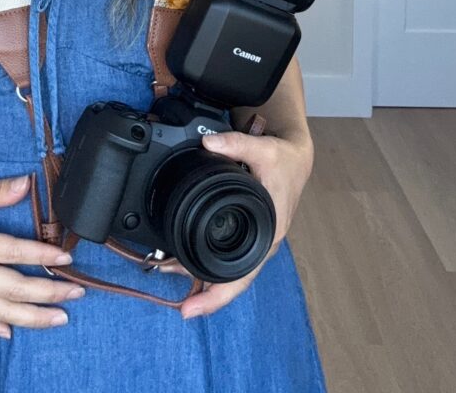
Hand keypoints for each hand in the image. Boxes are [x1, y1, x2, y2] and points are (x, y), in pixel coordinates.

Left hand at [157, 129, 313, 318]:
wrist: (295, 158)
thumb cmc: (284, 160)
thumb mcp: (264, 148)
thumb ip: (236, 144)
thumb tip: (208, 143)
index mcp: (268, 233)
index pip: (240, 277)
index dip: (214, 297)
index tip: (188, 311)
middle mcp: (260, 243)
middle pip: (226, 279)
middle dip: (194, 285)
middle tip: (161, 272)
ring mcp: (253, 239)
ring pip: (222, 266)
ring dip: (195, 268)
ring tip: (164, 262)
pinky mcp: (246, 231)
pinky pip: (224, 252)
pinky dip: (203, 254)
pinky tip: (181, 251)